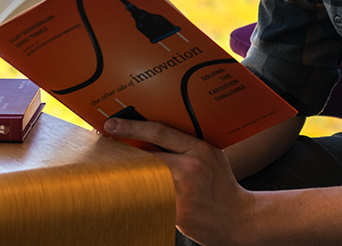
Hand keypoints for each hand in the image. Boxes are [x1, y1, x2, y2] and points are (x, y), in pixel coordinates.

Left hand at [104, 117, 254, 245]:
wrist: (236, 217)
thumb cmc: (221, 183)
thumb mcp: (211, 155)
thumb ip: (186, 145)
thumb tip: (152, 137)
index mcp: (199, 149)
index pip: (159, 132)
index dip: (132, 126)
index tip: (111, 125)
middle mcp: (190, 168)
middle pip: (144, 156)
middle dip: (123, 153)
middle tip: (105, 149)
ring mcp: (182, 193)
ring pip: (143, 179)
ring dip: (129, 176)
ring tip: (117, 174)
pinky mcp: (175, 214)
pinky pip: (150, 200)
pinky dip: (140, 197)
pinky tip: (134, 195)